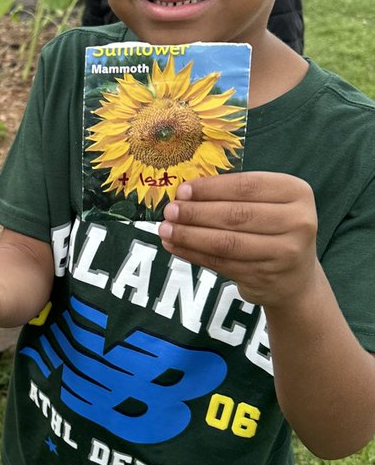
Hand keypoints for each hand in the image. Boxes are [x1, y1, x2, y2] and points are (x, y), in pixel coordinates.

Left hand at [158, 172, 317, 307]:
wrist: (295, 278)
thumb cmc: (273, 229)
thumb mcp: (267, 204)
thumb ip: (233, 196)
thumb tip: (184, 194)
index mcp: (296, 192)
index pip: (247, 186)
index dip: (211, 188)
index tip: (182, 190)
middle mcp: (298, 221)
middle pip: (236, 215)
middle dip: (196, 213)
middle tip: (169, 211)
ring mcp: (285, 252)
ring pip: (227, 242)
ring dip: (190, 235)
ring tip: (165, 230)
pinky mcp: (266, 276)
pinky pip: (221, 263)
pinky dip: (194, 254)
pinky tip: (175, 246)